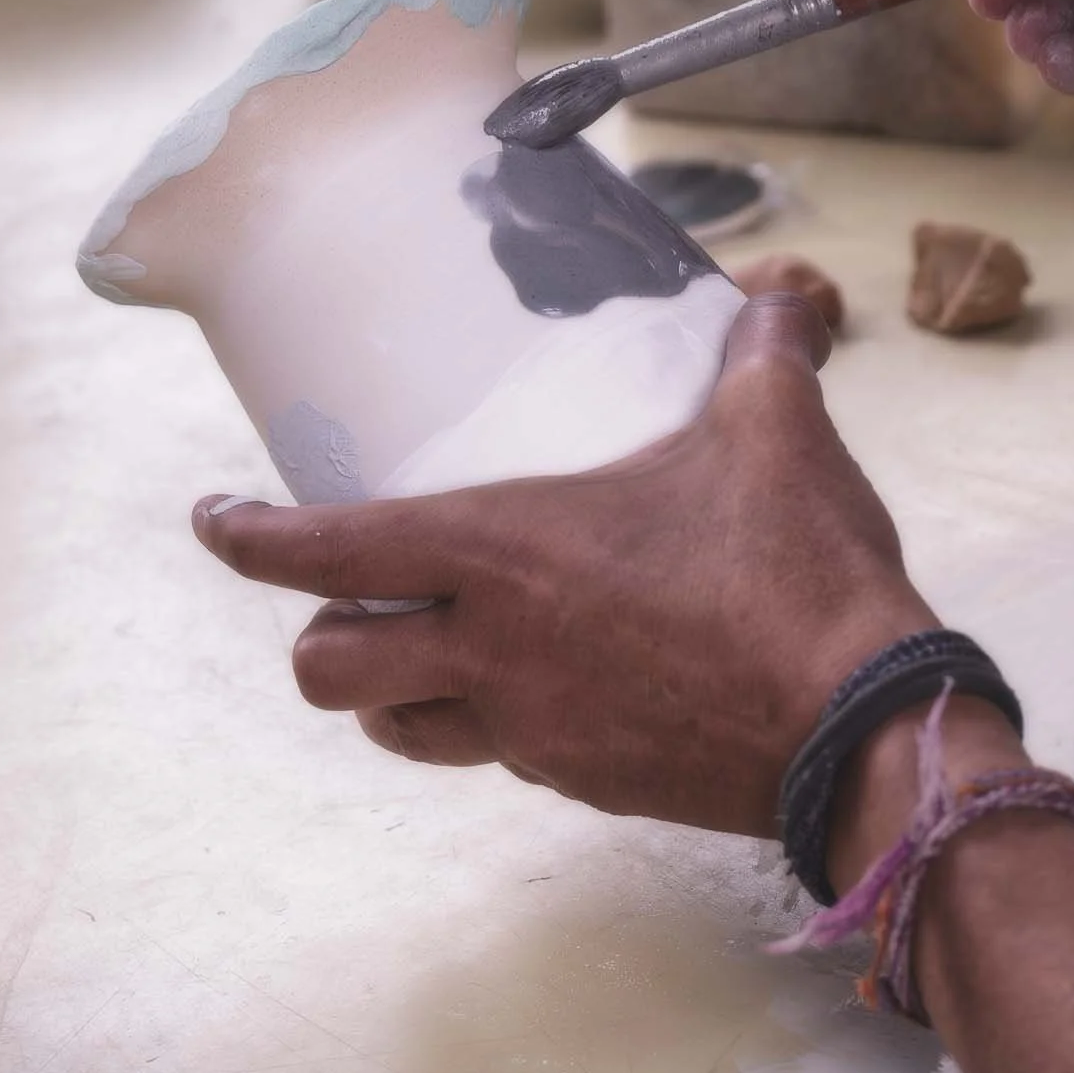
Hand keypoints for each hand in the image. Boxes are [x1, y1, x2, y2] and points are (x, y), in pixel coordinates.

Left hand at [190, 295, 939, 837]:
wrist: (854, 725)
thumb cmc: (797, 574)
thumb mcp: (776, 432)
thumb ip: (762, 350)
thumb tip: (782, 291)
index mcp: (503, 554)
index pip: (326, 551)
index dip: (249, 537)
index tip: (219, 519)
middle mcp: (493, 651)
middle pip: (328, 669)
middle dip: (315, 635)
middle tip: (340, 597)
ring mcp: (533, 729)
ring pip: (399, 731)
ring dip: (388, 695)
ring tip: (418, 654)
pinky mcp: (584, 780)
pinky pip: (499, 756)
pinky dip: (489, 724)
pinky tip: (541, 688)